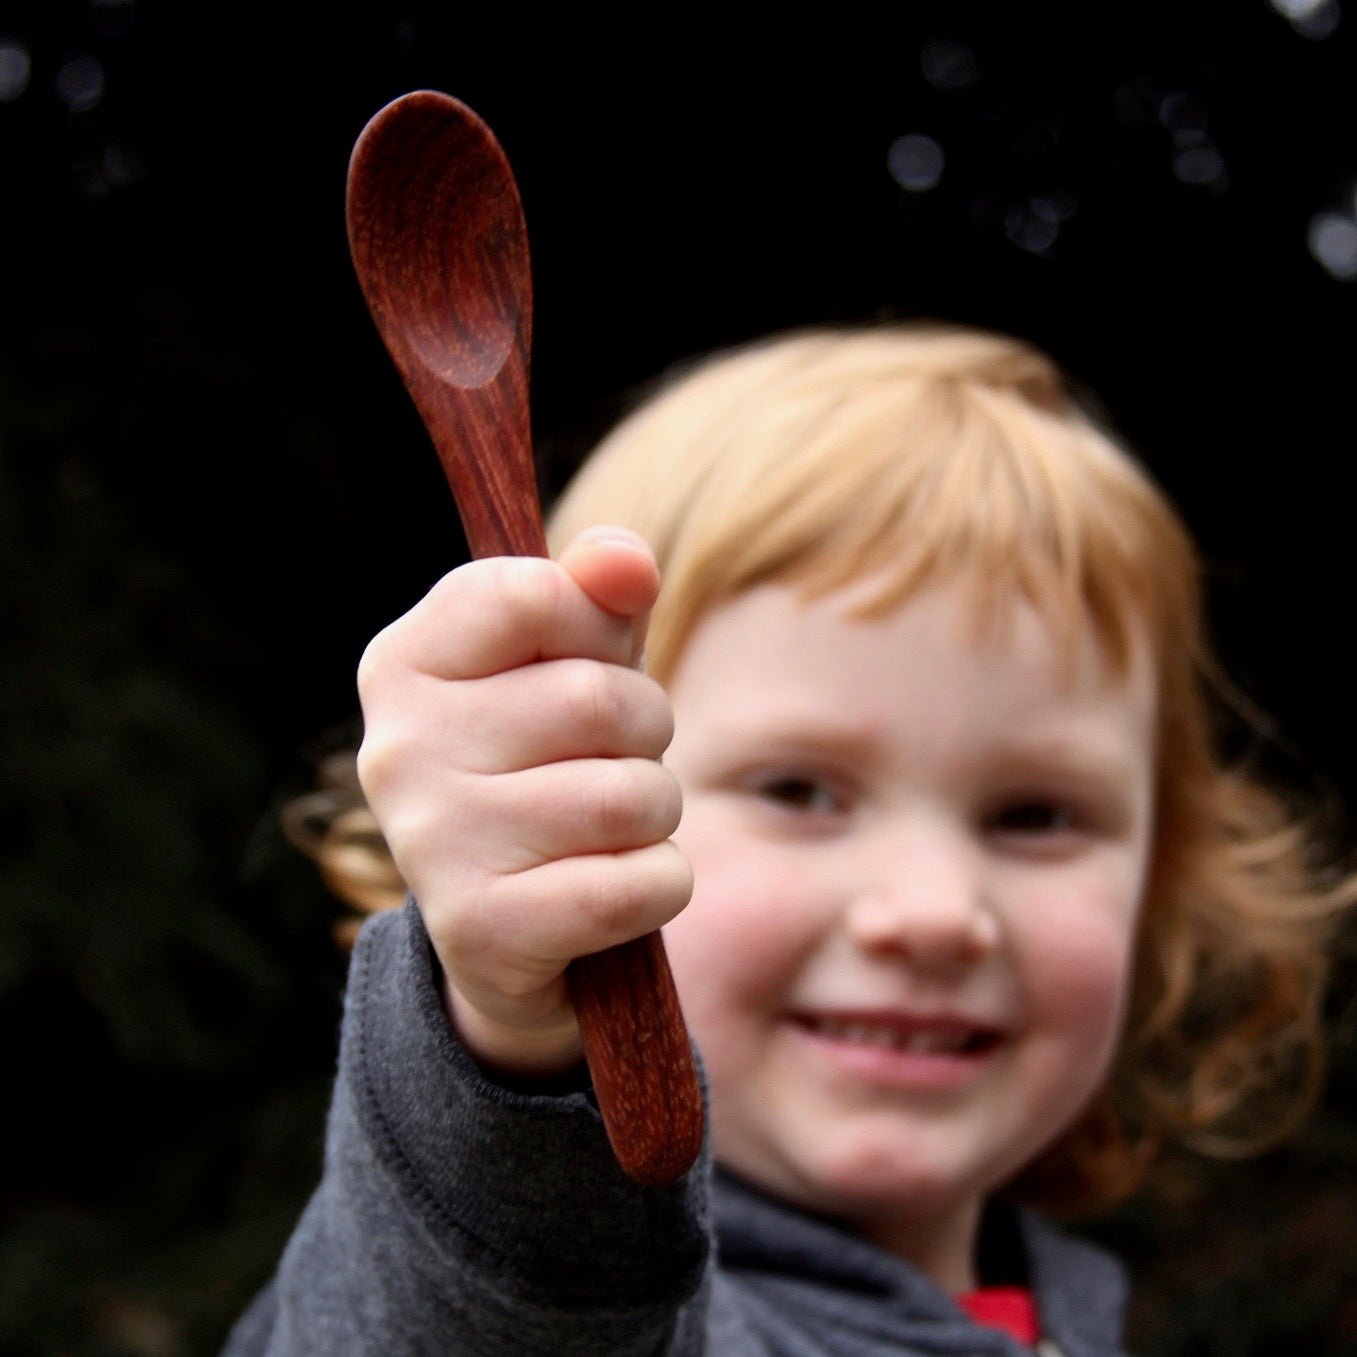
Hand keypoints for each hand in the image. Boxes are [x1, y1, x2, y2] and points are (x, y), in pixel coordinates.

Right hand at [355, 528, 691, 1076]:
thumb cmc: (545, 763)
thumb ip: (598, 596)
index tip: (586, 662)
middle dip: (644, 730)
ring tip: (607, 826)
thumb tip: (625, 560)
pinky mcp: (483, 932)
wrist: (503, 928)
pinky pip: (640, 884)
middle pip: (598, 700)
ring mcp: (433, 845)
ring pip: (630, 797)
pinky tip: (608, 889)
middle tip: (609, 760)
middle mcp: (398, 751)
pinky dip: (658, 885)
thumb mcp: (568, 665)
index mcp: (403, 664)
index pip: (534, 595)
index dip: (596, 627)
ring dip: (654, 812)